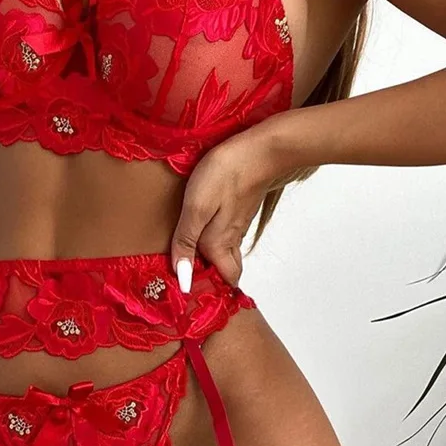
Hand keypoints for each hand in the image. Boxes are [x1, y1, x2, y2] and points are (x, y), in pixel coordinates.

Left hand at [170, 125, 288, 291]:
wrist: (261, 150)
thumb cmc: (225, 174)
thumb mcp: (195, 207)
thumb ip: (187, 242)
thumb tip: (183, 279)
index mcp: (218, 243)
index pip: (218, 281)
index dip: (205, 290)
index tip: (187, 295)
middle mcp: (230, 239)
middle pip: (227, 272)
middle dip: (213, 281)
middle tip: (192, 281)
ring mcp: (238, 224)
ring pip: (229, 254)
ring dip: (215, 262)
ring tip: (195, 262)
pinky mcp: (242, 209)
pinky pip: (230, 236)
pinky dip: (219, 243)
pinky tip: (207, 233)